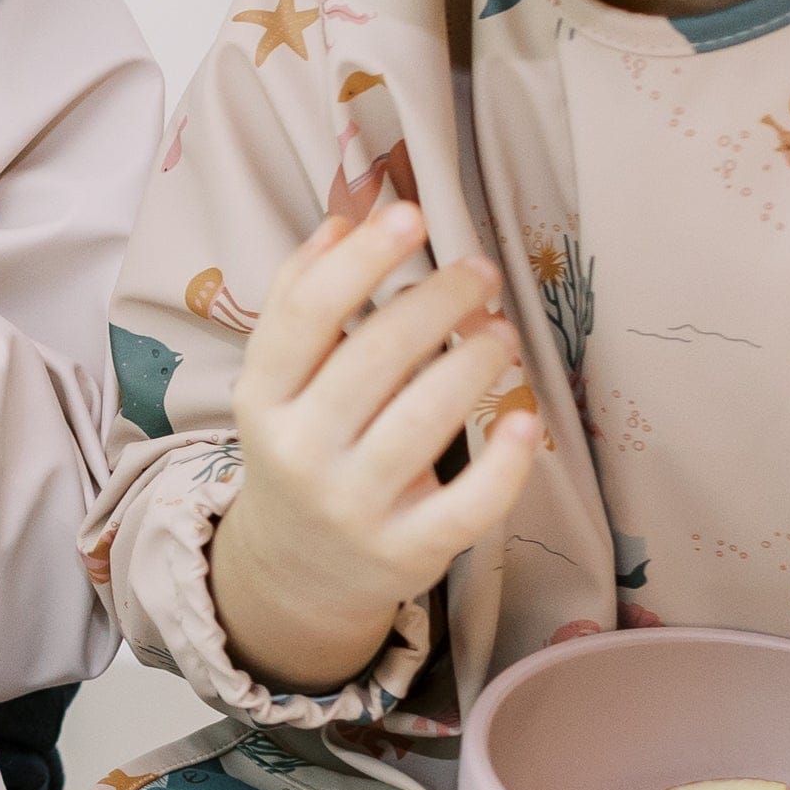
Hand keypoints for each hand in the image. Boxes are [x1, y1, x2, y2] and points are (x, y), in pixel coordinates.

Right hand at [204, 205, 540, 695]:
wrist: (297, 572)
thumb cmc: (304, 446)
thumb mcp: (279, 380)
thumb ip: (301, 297)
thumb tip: (345, 218)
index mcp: (262, 399)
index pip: (305, 316)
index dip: (361, 260)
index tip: (413, 216)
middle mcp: (299, 453)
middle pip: (373, 360)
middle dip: (437, 302)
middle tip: (481, 272)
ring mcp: (352, 507)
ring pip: (423, 422)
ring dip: (475, 362)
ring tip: (504, 331)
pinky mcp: (406, 552)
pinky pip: (466, 506)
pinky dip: (504, 462)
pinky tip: (527, 417)